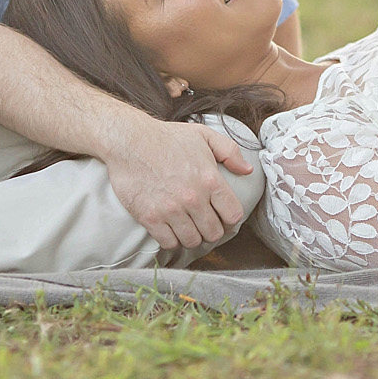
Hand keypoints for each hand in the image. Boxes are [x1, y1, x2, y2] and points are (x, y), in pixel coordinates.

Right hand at [104, 117, 252, 250]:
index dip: (230, 219)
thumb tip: (247, 170)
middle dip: (211, 230)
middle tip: (203, 222)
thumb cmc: (167, 137)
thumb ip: (230, 151)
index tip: (223, 217)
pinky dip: (171, 240)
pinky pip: (169, 243)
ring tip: (187, 226)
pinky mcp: (150, 218)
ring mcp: (171, 210)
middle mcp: (193, 198)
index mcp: (210, 180)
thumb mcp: (204, 135)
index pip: (233, 215)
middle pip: (214, 233)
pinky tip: (170, 229)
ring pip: (192, 241)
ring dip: (192, 236)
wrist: (130, 140)